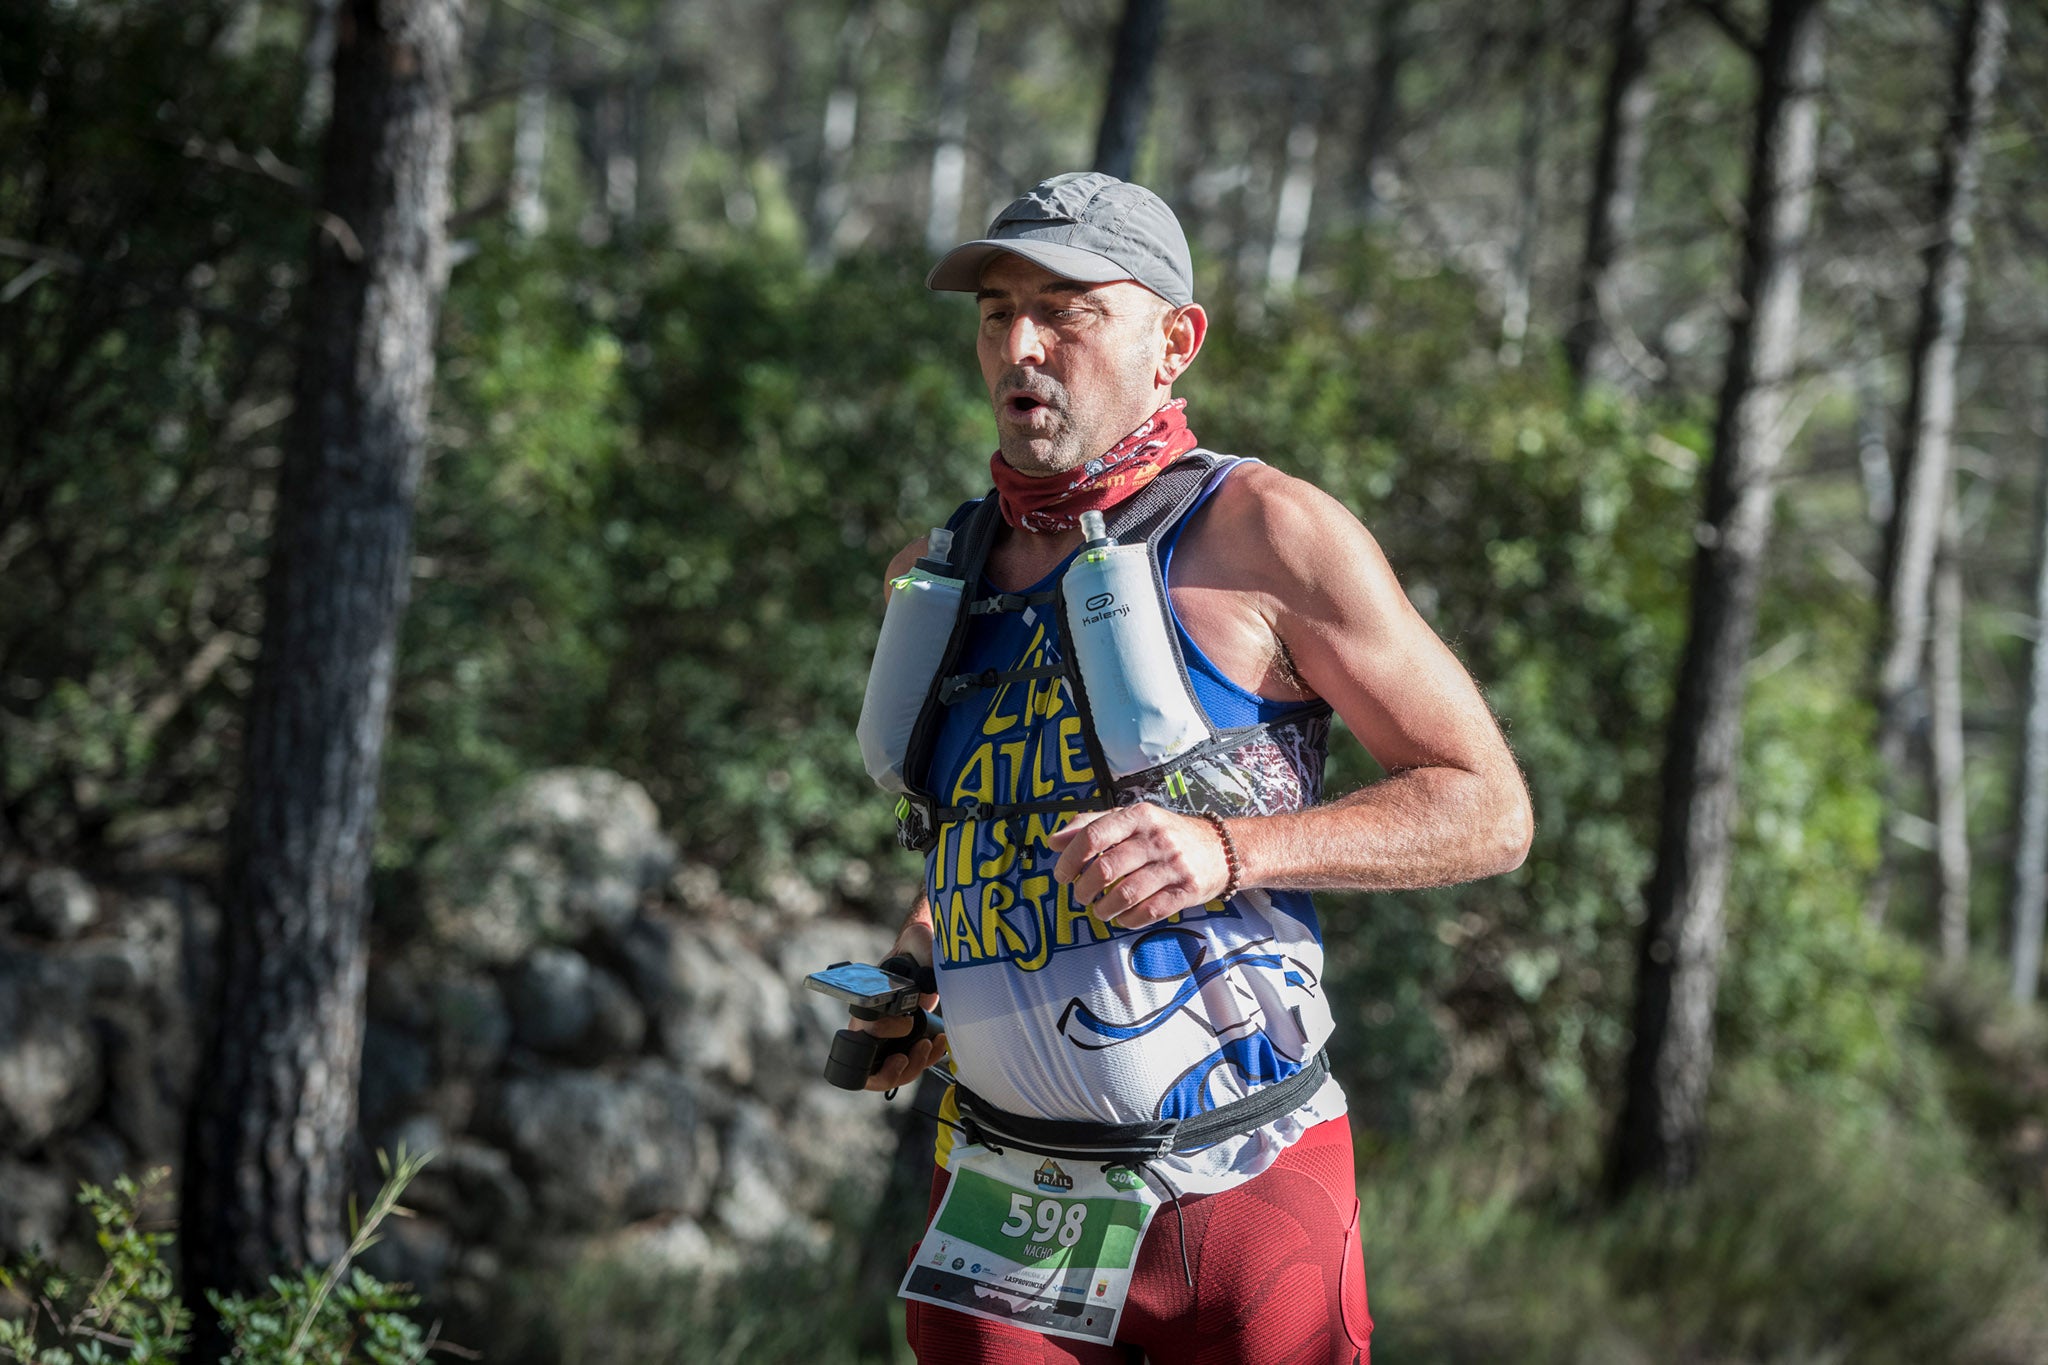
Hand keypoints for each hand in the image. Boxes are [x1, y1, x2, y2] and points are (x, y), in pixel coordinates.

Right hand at [852, 920, 946, 1093]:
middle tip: (917, 1047)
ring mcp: (885, 1042)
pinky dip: (923, 1064)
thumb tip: (930, 976)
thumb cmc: (913, 950)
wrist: (921, 960)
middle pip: (867, 1067)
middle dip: (892, 1069)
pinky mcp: (902, 1048)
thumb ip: (923, 947)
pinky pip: (905, 1070)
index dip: (882, 1033)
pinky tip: (938, 1045)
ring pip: (885, 1076)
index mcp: (866, 1003)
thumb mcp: (918, 941)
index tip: (907, 1023)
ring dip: (911, 1070)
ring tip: (929, 1047)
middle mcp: (869, 1028)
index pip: (862, 1029)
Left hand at [1046, 805, 1233, 929]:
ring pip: (1125, 894)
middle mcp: (1156, 838)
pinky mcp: (1185, 891)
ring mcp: (1173, 865)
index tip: (1063, 875)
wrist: (1221, 850)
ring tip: (1099, 909)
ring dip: (1104, 908)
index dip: (1071, 859)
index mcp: (1138, 816)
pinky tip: (1122, 917)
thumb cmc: (1167, 835)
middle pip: (1106, 869)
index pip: (1094, 835)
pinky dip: (1128, 919)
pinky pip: (1148, 911)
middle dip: (1084, 889)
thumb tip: (1054, 842)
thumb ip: (1091, 825)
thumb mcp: (1132, 820)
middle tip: (1080, 895)